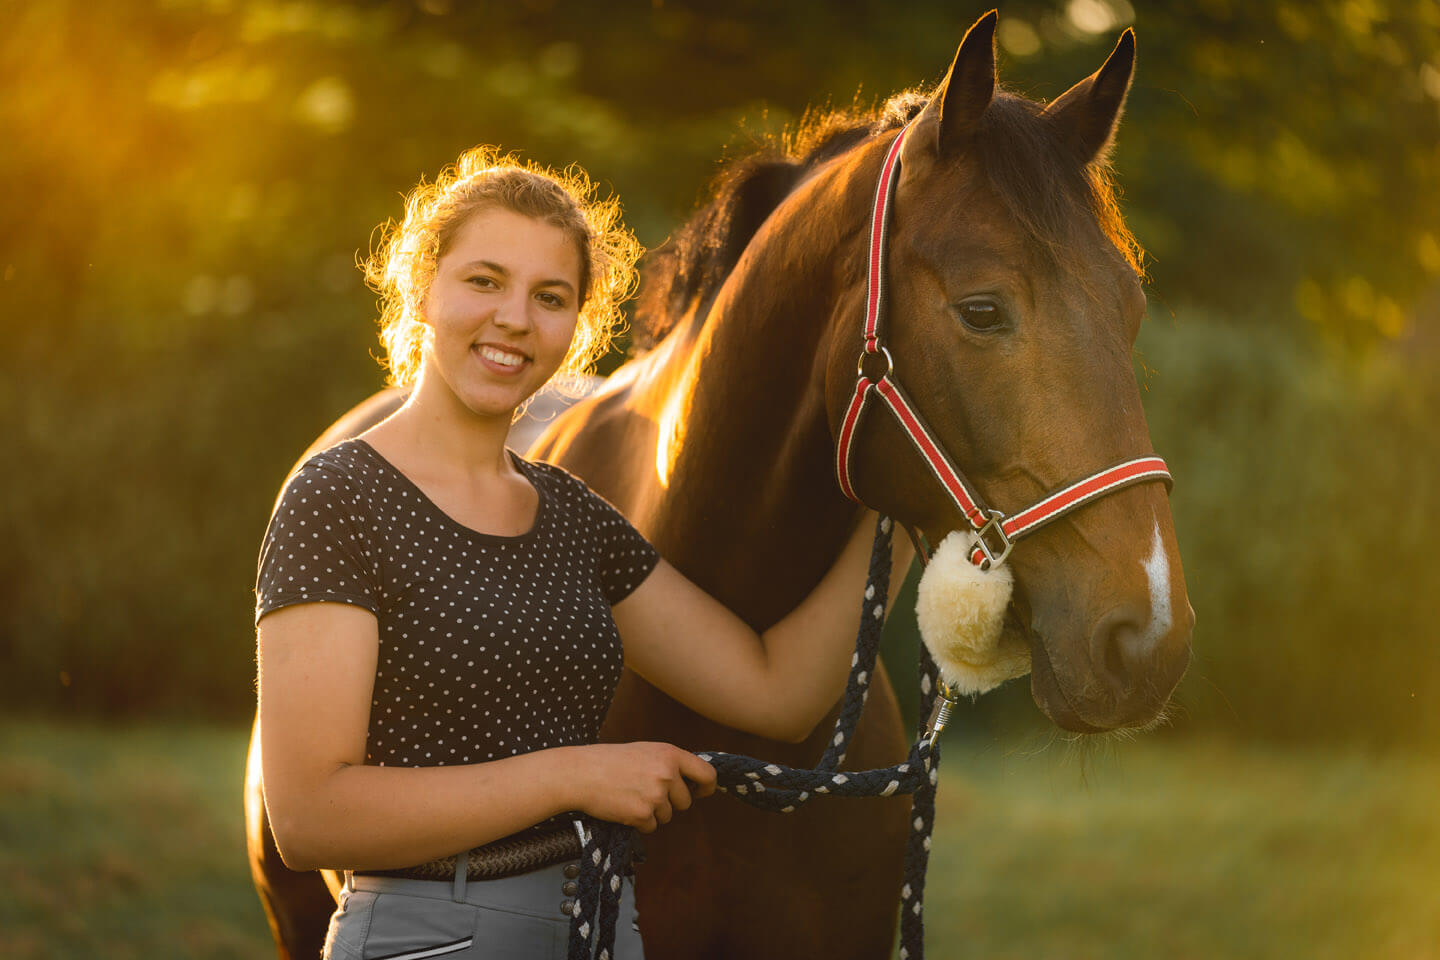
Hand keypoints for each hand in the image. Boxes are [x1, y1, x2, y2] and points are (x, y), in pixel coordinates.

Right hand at [571, 742, 716, 832]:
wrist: (580, 774)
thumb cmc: (609, 761)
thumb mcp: (645, 751)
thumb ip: (669, 763)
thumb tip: (692, 781)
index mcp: (670, 754)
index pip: (706, 774)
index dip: (706, 787)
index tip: (700, 792)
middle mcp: (667, 774)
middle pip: (685, 802)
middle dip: (670, 802)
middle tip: (645, 792)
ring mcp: (656, 795)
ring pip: (668, 816)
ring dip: (652, 812)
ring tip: (630, 796)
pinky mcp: (642, 814)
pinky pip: (651, 827)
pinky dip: (639, 822)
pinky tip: (623, 807)